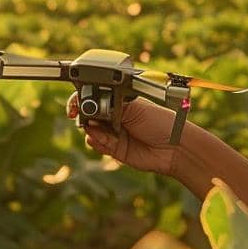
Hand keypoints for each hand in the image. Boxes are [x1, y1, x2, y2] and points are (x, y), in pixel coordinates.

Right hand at [67, 91, 183, 176]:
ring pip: (91, 132)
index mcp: (119, 102)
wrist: (174, 147)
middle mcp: (115, 117)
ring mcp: (114, 133)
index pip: (95, 98)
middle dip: (82, 116)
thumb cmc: (160, 122)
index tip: (74, 105)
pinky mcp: (115, 150)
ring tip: (95, 130)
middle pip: (89, 115)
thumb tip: (90, 107)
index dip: (82, 101)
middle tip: (80, 117)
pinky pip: (98, 145)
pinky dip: (96, 142)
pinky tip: (100, 140)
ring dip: (90, 130)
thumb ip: (110, 107)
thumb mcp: (133, 108)